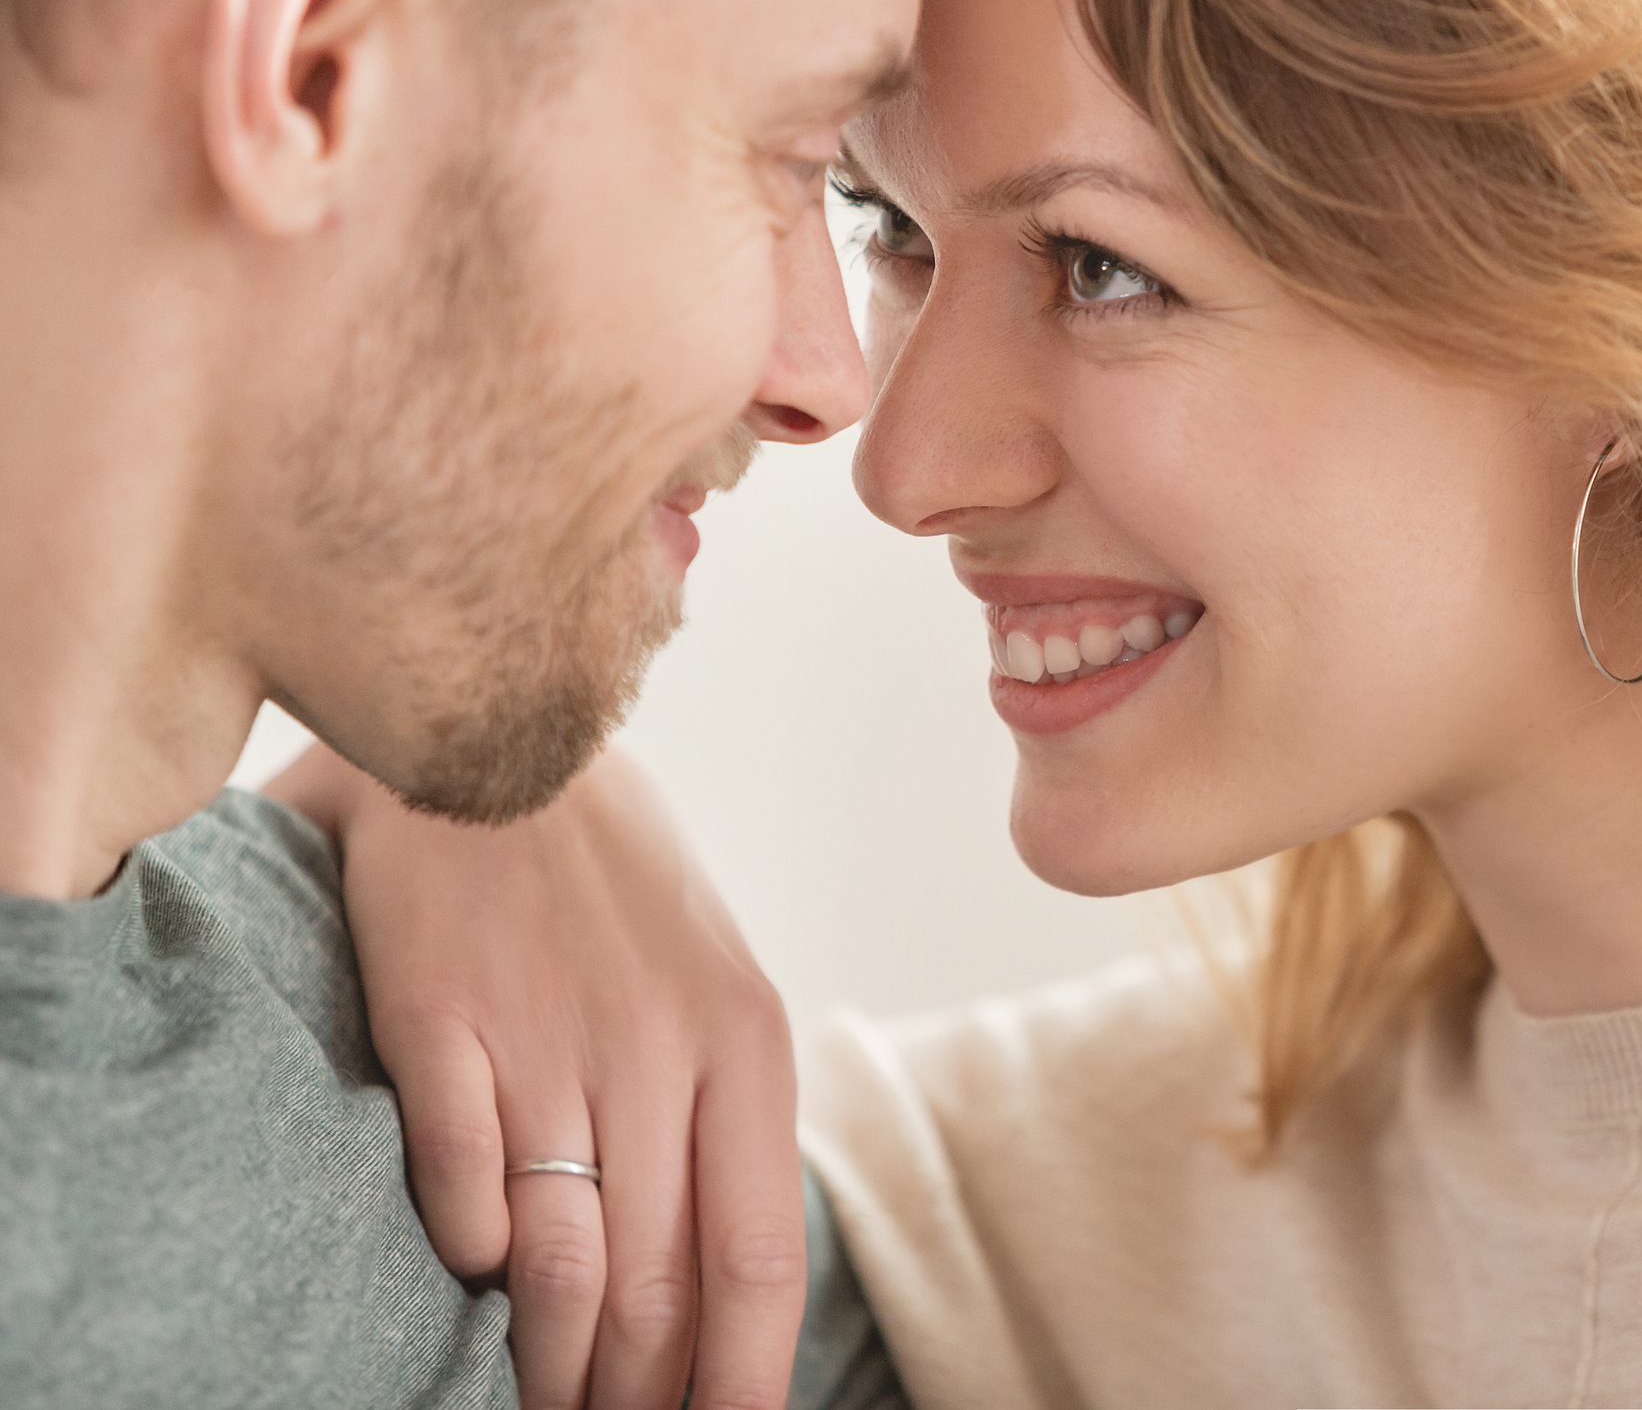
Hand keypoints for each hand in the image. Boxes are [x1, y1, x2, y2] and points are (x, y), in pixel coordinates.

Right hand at [269, 745, 806, 1409]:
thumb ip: (721, 1122)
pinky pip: (460, 1186)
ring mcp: (546, 1039)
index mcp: (745, 1043)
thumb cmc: (618, 890)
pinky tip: (478, 1269)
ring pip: (558, 1268)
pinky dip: (470, 1253)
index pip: (757, 1261)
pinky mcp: (439, 1022)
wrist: (502, 743)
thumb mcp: (712, 989)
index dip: (741, 1385)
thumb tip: (728, 1290)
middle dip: (635, 1397)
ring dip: (546, 1365)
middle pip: (655, 1290)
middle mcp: (657, 1050)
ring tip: (538, 1403)